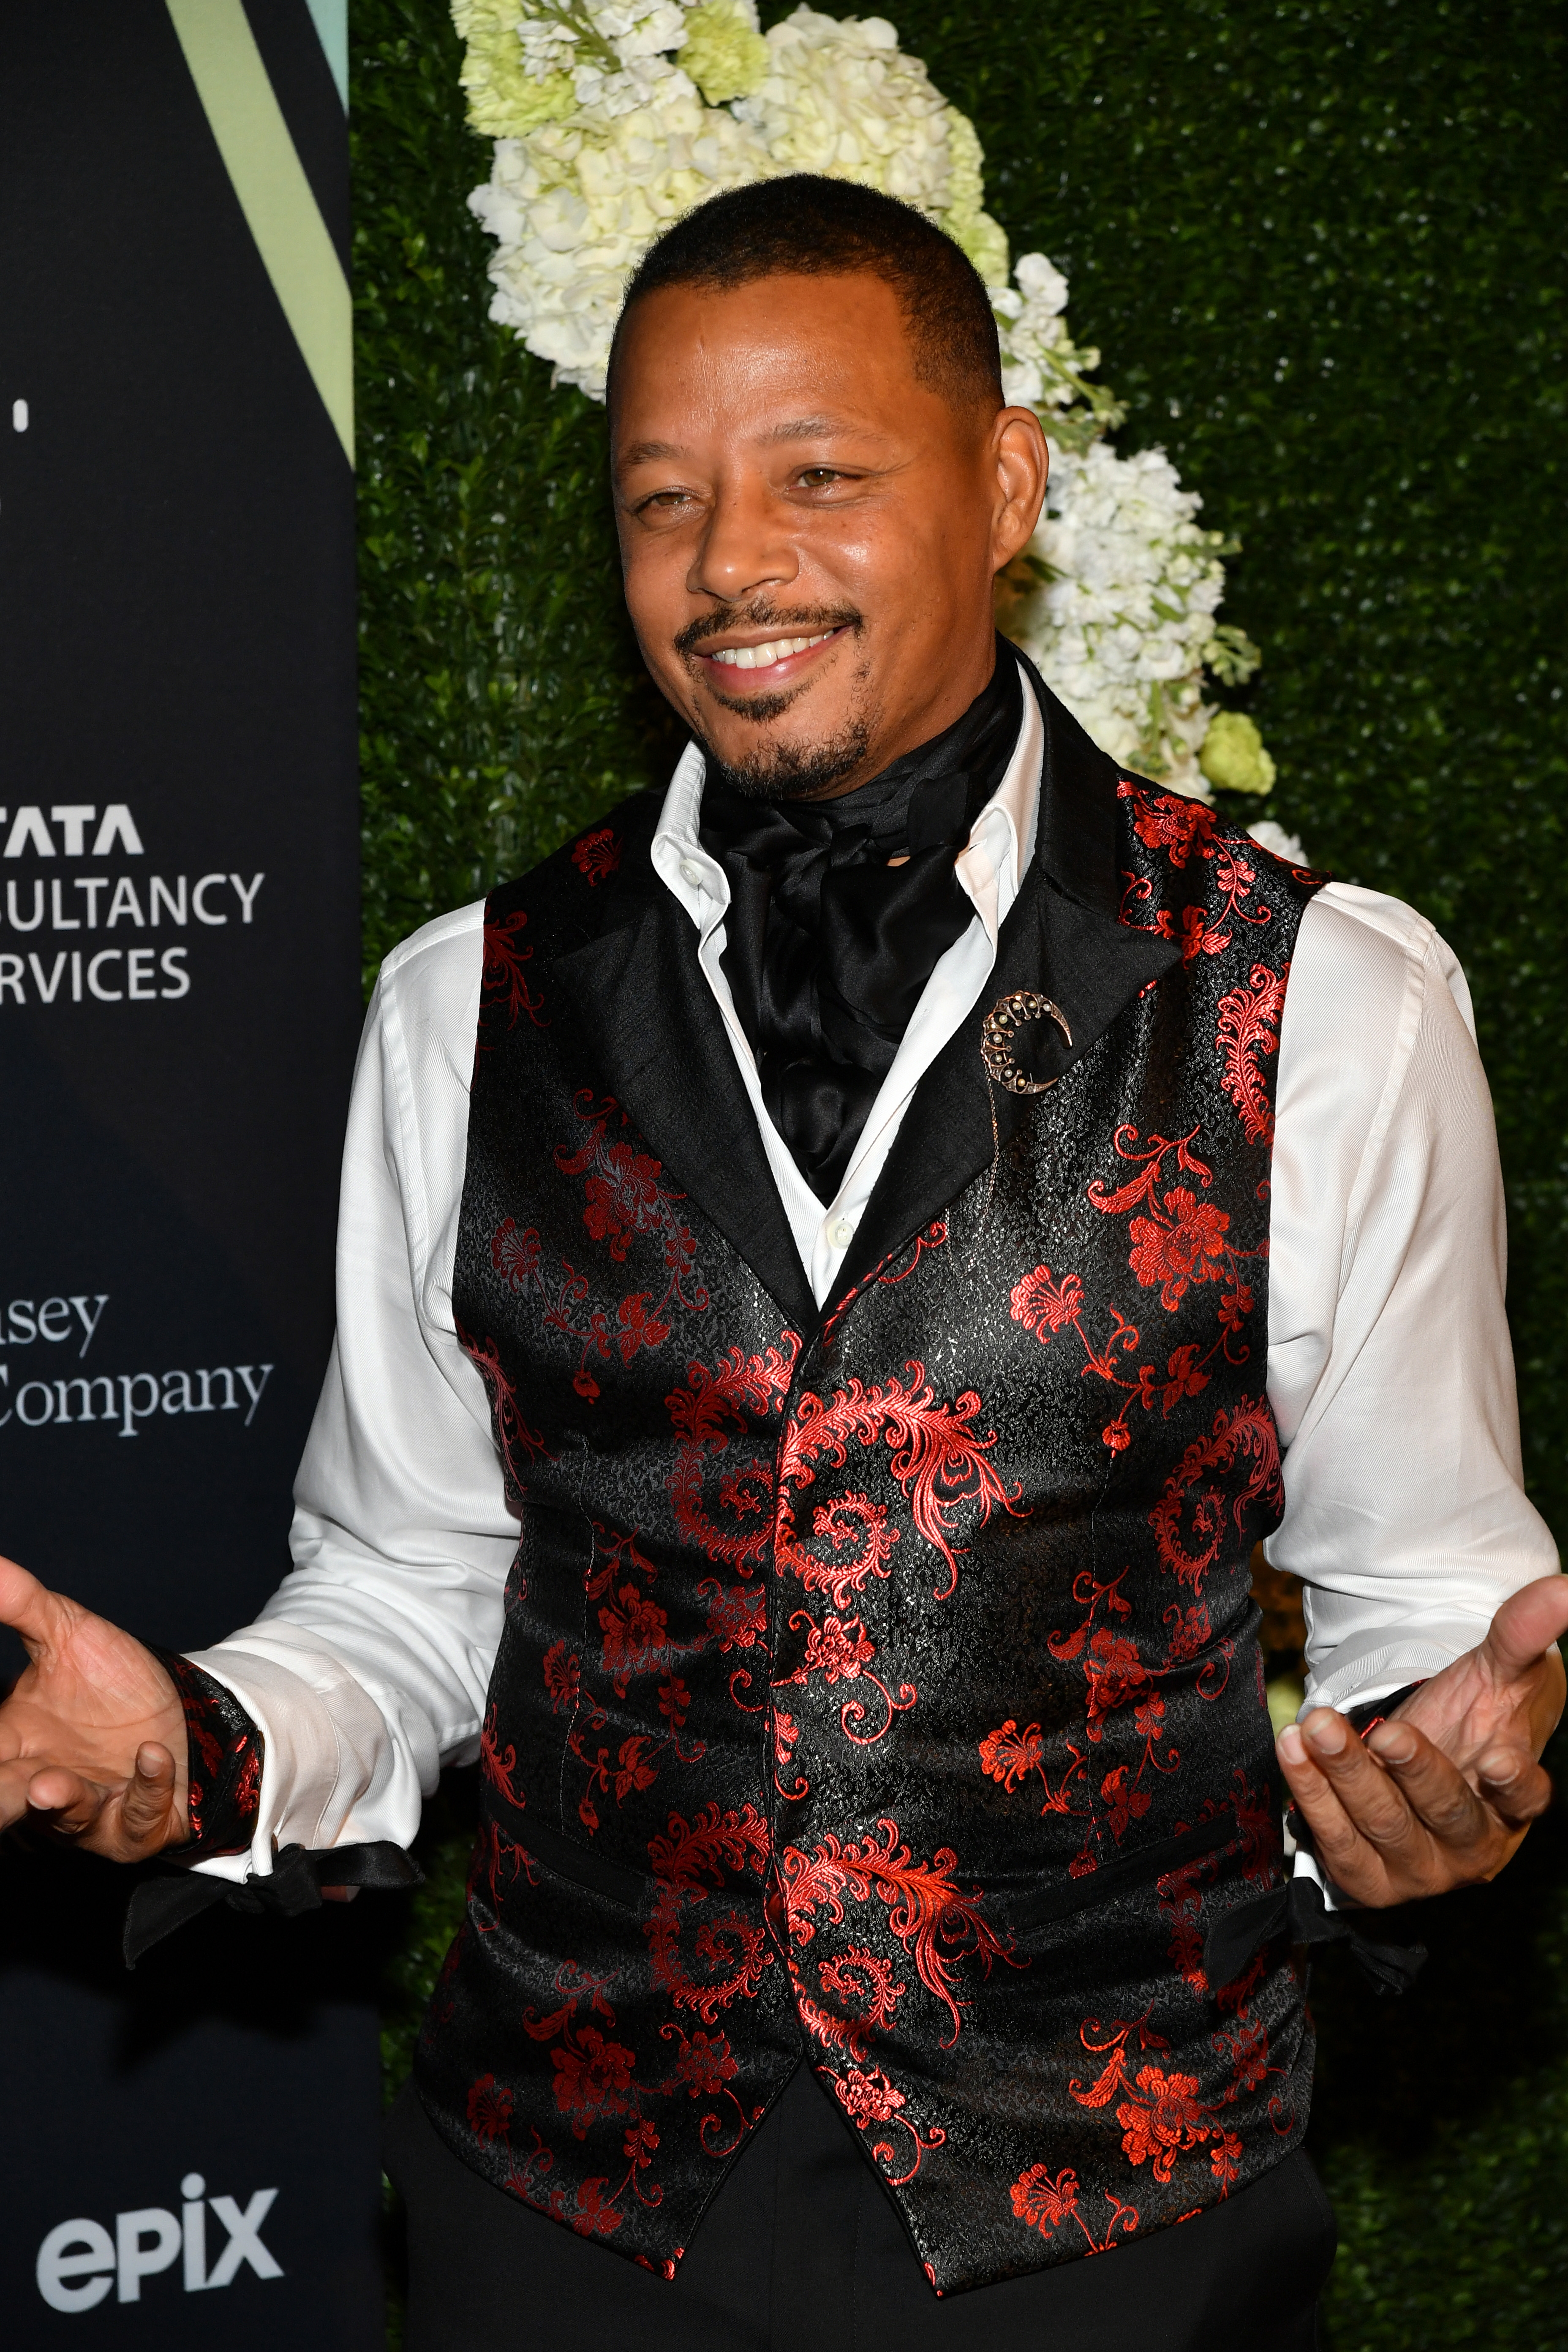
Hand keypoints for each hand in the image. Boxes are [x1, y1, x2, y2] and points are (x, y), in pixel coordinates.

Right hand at [0, 1552, 188, 1859]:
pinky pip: (136, 1815)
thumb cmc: (114, 1678)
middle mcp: (37, 1787)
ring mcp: (86, 1811)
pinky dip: (144, 1786)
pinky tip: (152, 1755)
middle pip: (3, 1801)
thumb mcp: (66, 1632)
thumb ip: (21, 1604)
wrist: (184, 1708)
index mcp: (7, 1746)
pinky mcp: (134, 1825)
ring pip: (63, 1818)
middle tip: (11, 1784)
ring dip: (58, 1802)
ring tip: (46, 1786)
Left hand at [1277, 1573, 1567, 1906]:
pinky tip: (1293, 1748)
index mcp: (1514, 1803)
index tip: (1495, 1759)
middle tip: (1383, 1729)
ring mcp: (1420, 1869)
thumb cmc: (1471, 1716)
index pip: (1525, 1800)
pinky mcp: (1367, 1877)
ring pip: (1383, 1825)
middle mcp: (1473, 1847)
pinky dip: (1310, 1794)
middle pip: (1445, 1811)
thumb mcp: (1496, 1670)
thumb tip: (1565, 1586)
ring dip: (1347, 1774)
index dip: (1513, 1784)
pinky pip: (1335, 1840)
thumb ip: (1524, 1632)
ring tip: (1319, 1727)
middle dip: (1411, 1769)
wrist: (1413, 1756)